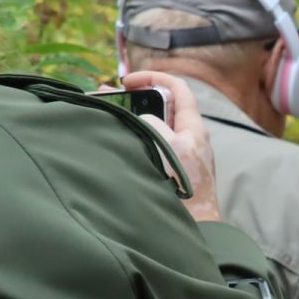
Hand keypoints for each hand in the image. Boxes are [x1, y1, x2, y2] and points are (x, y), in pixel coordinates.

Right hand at [121, 70, 220, 222]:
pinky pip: (150, 142)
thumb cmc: (185, 183)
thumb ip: (153, 123)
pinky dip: (133, 135)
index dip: (152, 77)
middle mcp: (187, 135)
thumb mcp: (167, 144)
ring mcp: (178, 151)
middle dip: (133, 97)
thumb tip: (143, 120)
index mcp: (193, 125)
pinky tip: (113, 135)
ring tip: (102, 111)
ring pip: (152, 124)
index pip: (177, 87)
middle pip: (160, 105)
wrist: (196, 221)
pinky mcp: (170, 166)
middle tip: (106, 96)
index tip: (128, 81)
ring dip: (128, 115)